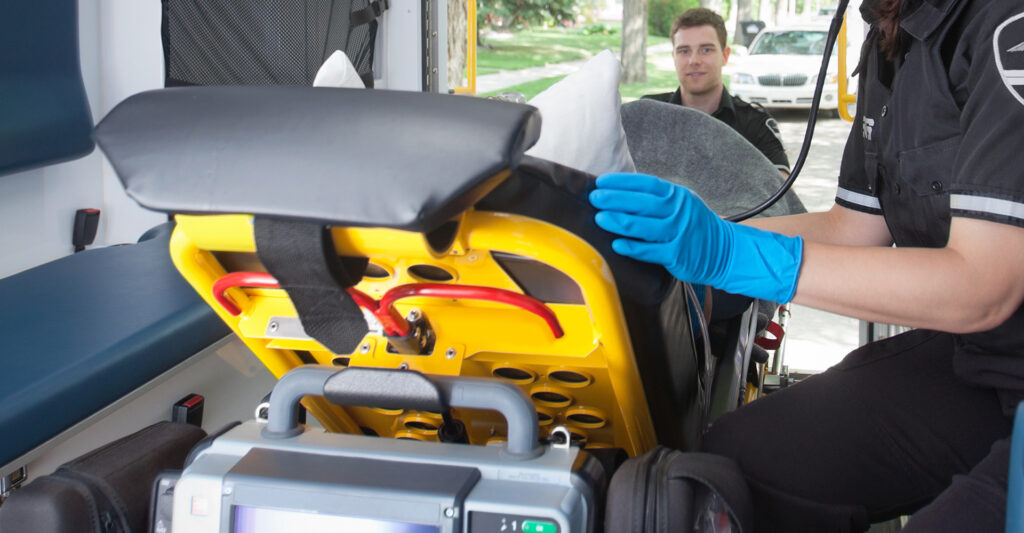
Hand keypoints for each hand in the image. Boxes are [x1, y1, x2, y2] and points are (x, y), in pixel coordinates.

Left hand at [589, 173, 802, 302]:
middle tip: (594, 199)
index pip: (646, 184)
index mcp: (677, 196)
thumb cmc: (695, 226)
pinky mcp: (676, 255)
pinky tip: (617, 244)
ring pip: (642, 226)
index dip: (622, 182)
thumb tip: (620, 194)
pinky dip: (632, 247)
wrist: (724, 251)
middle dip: (614, 200)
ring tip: (600, 219)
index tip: (601, 181)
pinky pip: (649, 251)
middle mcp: (678, 212)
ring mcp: (678, 233)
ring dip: (618, 222)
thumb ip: (657, 200)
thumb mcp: (682, 204)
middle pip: (641, 204)